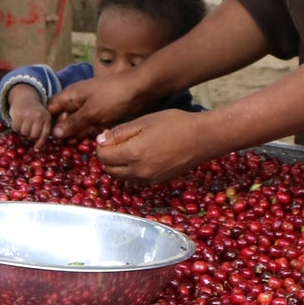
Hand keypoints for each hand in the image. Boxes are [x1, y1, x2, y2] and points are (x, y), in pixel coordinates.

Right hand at [4, 84, 51, 144]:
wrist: (25, 98)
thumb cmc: (34, 113)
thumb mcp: (42, 119)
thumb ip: (42, 130)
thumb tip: (38, 149)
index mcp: (46, 118)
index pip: (45, 134)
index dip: (41, 143)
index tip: (36, 149)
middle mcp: (39, 116)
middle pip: (34, 135)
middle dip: (30, 136)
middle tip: (28, 132)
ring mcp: (28, 115)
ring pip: (24, 133)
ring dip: (22, 132)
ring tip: (23, 125)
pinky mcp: (18, 114)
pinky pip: (16, 128)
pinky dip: (16, 128)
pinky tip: (18, 122)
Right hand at [49, 71, 145, 140]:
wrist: (141, 89)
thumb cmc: (113, 96)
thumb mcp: (91, 111)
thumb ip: (73, 123)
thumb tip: (55, 134)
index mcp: (71, 95)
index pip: (52, 109)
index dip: (48, 122)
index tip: (48, 139)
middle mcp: (78, 101)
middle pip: (65, 119)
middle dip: (64, 133)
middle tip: (66, 148)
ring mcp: (91, 108)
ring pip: (78, 125)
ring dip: (78, 135)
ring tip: (77, 148)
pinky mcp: (102, 115)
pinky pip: (91, 126)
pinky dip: (90, 134)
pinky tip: (91, 143)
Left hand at [93, 109, 210, 183]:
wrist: (203, 138)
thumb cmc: (175, 124)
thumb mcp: (144, 122)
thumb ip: (120, 132)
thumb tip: (100, 141)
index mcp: (133, 153)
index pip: (103, 156)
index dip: (101, 146)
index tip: (107, 136)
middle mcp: (139, 171)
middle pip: (110, 170)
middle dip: (108, 157)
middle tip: (116, 143)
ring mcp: (149, 179)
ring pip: (122, 177)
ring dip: (119, 166)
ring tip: (129, 149)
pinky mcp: (158, 182)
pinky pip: (136, 180)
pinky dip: (132, 171)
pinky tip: (141, 157)